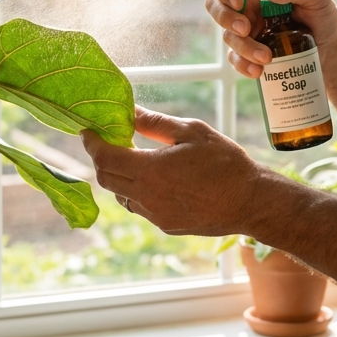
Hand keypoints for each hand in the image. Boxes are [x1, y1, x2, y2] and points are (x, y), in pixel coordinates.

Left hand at [81, 107, 265, 235]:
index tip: (86, 131)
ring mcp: (155, 215)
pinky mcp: (166, 225)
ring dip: (119, 176)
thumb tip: (130, 110)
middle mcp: (147, 197)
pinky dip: (136, 191)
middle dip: (100, 159)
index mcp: (151, 171)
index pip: (105, 158)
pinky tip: (154, 178)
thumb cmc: (224, 161)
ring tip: (132, 158)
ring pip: (121, 195)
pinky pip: (140, 207)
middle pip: (106, 179)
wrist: (250, 201)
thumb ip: (155, 122)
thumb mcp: (191, 131)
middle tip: (106, 141)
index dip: (91, 143)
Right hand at [204, 0, 336, 77]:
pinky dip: (243, 65)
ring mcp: (246, 32)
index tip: (239, 0)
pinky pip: (236, 60)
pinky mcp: (250, 54)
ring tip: (266, 57)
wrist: (330, 45)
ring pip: (228, 37)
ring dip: (243, 47)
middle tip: (245, 28)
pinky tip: (258, 71)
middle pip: (216, 6)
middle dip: (226, 17)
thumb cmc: (320, 13)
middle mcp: (247, 8)